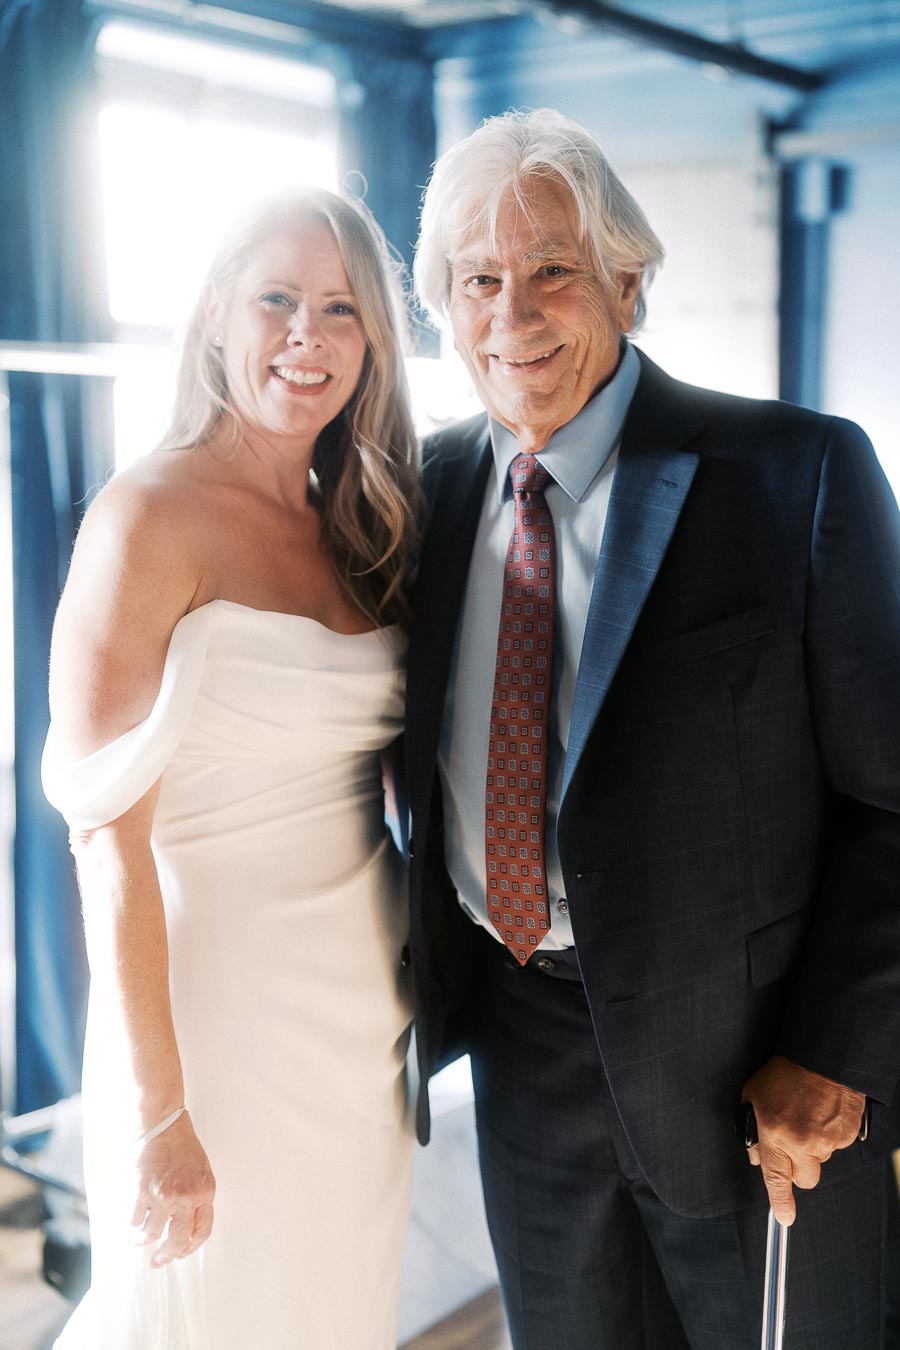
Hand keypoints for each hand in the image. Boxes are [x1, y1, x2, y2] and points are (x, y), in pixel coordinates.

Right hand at [130, 1110, 215, 1266]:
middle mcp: (187, 1197)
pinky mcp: (143, 1191)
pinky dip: (132, 1227)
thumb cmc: (181, 1144)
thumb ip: (197, 1194)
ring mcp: (164, 1196)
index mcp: (205, 1191)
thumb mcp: (200, 1170)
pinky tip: (131, 1226)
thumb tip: (187, 1221)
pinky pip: (135, 1220)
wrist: (162, 1123)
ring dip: (143, 1242)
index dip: (190, 1247)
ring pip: (152, 1235)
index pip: (202, 1230)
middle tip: (158, 1261)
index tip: (181, 1252)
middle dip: (167, 1256)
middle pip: (178, 1241)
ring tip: (138, 1240)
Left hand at [741, 1055, 865, 1224]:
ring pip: (821, 1161)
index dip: (780, 1203)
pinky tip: (823, 1113)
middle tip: (794, 1140)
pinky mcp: (847, 1135)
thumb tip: (757, 1159)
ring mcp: (827, 1140)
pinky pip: (836, 1146)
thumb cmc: (784, 1074)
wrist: (820, 1056)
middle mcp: (802, 1142)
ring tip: (808, 1116)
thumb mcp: (752, 1097)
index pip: (776, 1180)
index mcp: (775, 1134)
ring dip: (814, 1146)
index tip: (784, 1218)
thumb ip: (753, 1133)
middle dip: (799, 1167)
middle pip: (805, 1179)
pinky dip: (830, 1134)